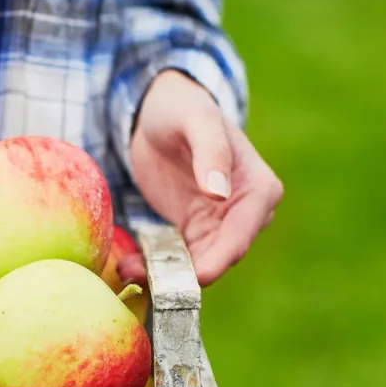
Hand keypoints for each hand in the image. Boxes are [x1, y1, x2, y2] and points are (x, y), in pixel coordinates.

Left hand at [122, 70, 282, 286]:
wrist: (159, 112)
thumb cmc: (183, 108)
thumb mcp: (196, 121)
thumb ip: (211, 152)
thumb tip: (220, 194)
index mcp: (258, 189)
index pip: (242, 234)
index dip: (220, 259)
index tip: (196, 277)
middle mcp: (246, 214)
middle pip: (220, 257)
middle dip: (186, 274)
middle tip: (145, 278)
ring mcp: (219, 226)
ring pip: (197, 264)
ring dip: (166, 274)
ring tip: (127, 271)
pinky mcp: (192, 232)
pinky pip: (178, 258)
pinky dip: (155, 265)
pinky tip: (128, 266)